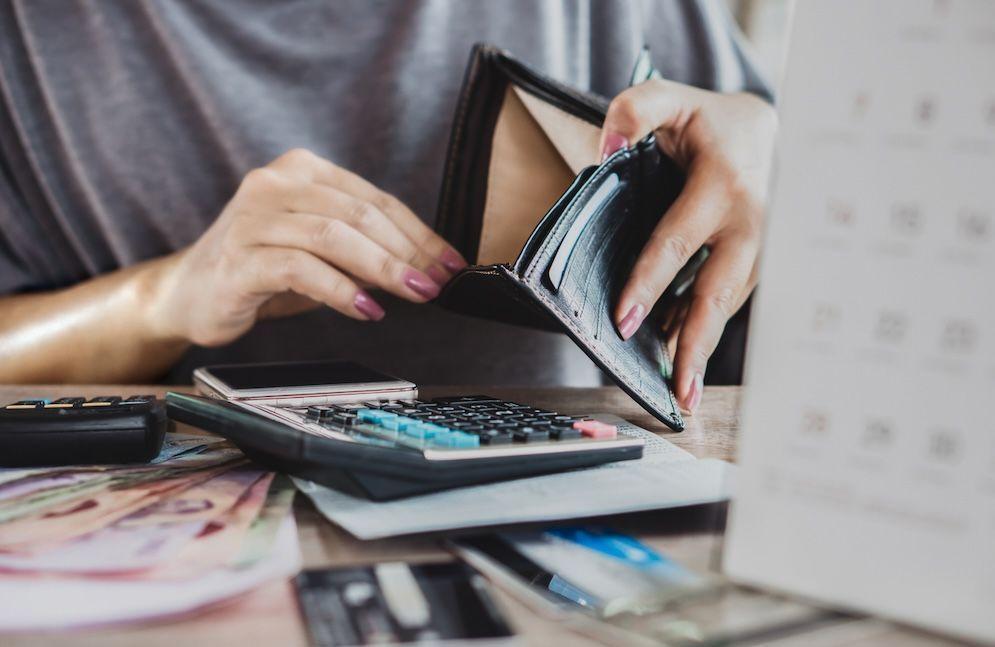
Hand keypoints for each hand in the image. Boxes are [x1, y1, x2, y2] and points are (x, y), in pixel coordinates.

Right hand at [149, 149, 467, 346]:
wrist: (190, 293)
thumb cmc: (263, 269)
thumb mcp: (319, 250)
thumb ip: (362, 247)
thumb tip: (424, 267)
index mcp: (301, 171)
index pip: (374, 199)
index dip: (419, 233)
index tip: (449, 263)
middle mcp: (274, 184)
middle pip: (359, 214)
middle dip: (407, 251)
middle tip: (436, 283)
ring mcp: (252, 219)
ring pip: (333, 236)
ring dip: (382, 268)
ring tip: (412, 293)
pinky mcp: (239, 258)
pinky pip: (300, 268)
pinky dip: (340, 290)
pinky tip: (366, 309)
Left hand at [600, 79, 776, 412]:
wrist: (768, 130)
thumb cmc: (710, 121)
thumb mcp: (670, 98)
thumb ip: (634, 110)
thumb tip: (603, 150)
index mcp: (725, 185)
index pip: (677, 242)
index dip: (649, 283)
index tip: (626, 320)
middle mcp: (751, 223)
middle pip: (718, 293)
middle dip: (696, 345)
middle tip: (677, 392)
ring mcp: (761, 247)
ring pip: (725, 304)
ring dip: (700, 345)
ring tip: (677, 388)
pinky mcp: (760, 263)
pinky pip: (728, 299)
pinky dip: (703, 326)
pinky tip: (680, 351)